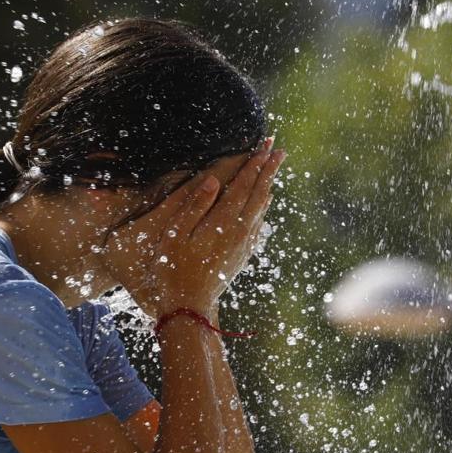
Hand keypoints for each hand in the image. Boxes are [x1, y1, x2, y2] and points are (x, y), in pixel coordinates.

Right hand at [101, 140, 285, 316]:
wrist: (189, 307)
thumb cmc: (173, 269)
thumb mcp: (176, 235)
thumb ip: (194, 206)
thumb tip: (212, 181)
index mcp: (223, 222)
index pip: (244, 185)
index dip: (255, 163)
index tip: (266, 146)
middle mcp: (240, 231)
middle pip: (259, 193)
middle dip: (268, 169)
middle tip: (278, 150)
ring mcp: (243, 244)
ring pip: (260, 209)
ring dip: (267, 186)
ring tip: (272, 171)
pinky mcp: (242, 254)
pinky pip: (257, 225)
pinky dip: (261, 208)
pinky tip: (262, 205)